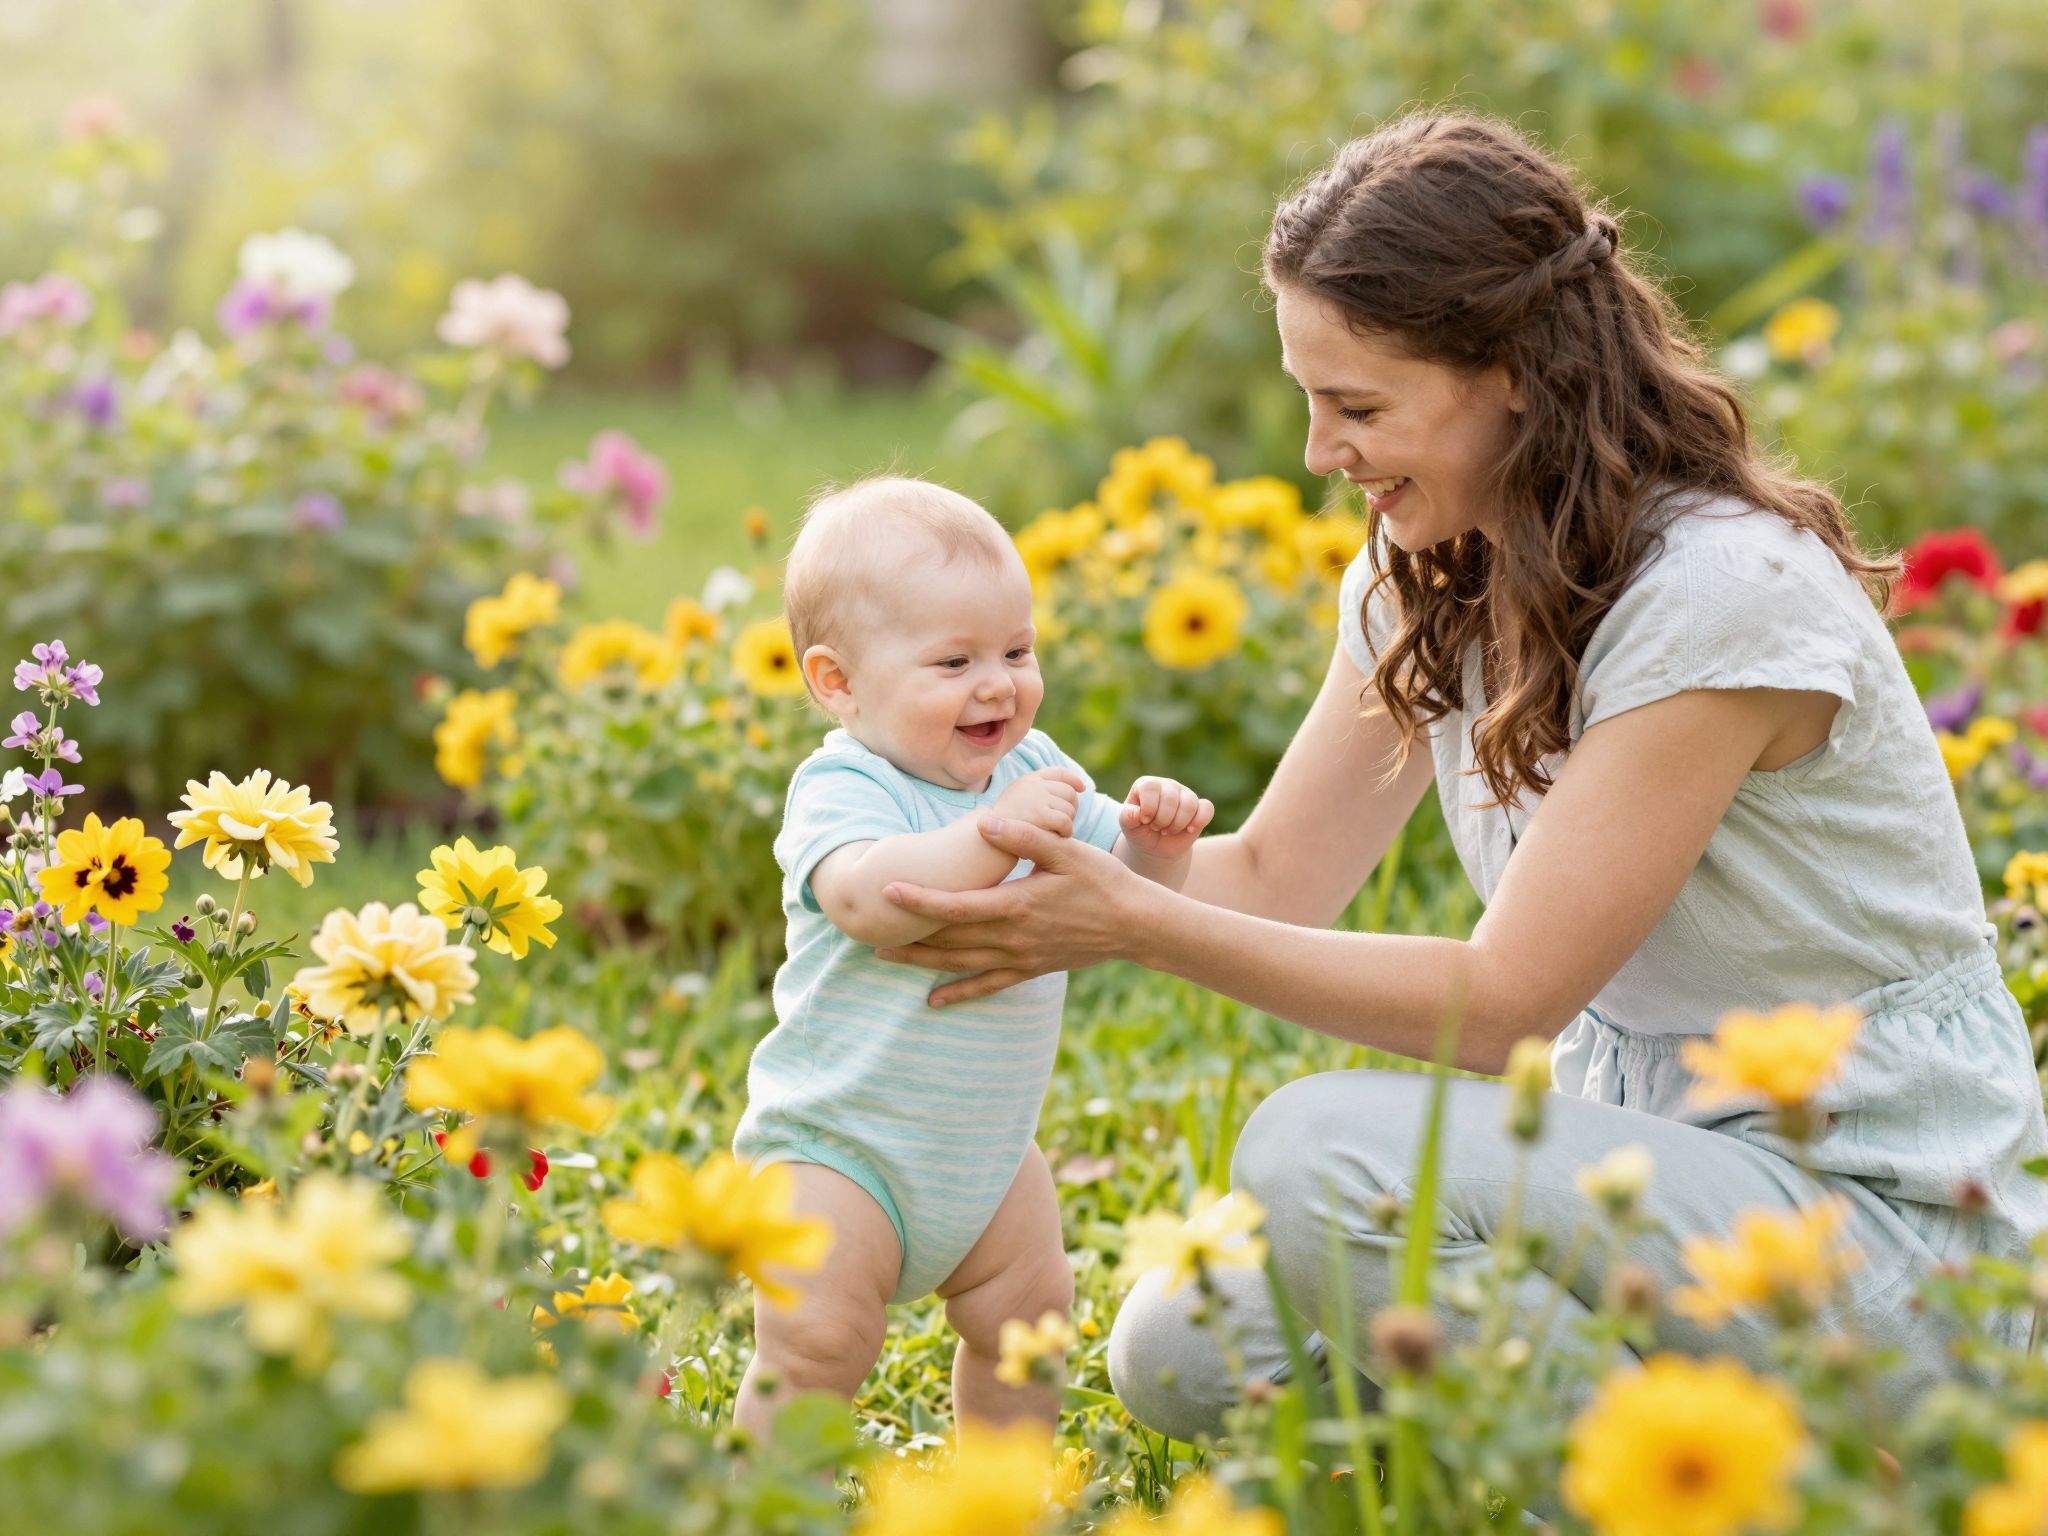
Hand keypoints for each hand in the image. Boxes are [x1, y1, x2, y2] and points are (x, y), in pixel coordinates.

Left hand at [873, 816, 1144, 1005]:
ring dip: (921, 961)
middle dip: (907, 935)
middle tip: (865, 932)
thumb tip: (985, 821)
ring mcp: (1020, 957)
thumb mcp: (1066, 851)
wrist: (1135, 924)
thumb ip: (1023, 837)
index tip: (888, 892)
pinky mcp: (1030, 969)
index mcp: (1017, 905)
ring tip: (885, 957)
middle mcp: (1013, 937)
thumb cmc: (1102, 881)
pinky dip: (959, 993)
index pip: (956, 906)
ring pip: (961, 963)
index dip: (919, 900)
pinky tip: (933, 1000)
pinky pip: (988, 985)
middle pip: (949, 940)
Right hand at [991, 765, 1085, 837]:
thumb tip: (1066, 791)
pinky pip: (1065, 821)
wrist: (984, 841)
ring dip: (1068, 823)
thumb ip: (1036, 796)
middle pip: (1069, 792)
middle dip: (1071, 808)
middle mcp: (1032, 785)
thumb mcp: (1017, 804)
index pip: (1058, 773)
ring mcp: (1036, 798)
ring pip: (1069, 808)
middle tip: (1063, 824)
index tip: (1082, 788)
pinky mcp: (1039, 815)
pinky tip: (1058, 838)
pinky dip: (1065, 831)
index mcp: (1027, 780)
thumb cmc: (1001, 828)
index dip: (1073, 780)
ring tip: (1057, 833)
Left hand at [1118, 775, 1214, 858]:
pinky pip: (1207, 808)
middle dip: (1163, 820)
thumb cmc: (1140, 831)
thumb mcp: (1128, 826)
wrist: (1155, 847)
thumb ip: (1127, 817)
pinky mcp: (1200, 807)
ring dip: (1178, 824)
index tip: (1145, 820)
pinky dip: (1199, 821)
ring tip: (1168, 830)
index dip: (1149, 807)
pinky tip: (1189, 830)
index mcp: (1147, 785)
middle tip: (1157, 828)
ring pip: (1189, 804)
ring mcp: (1185, 794)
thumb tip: (1136, 813)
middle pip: (1171, 798)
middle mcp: (1167, 785)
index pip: (1151, 787)